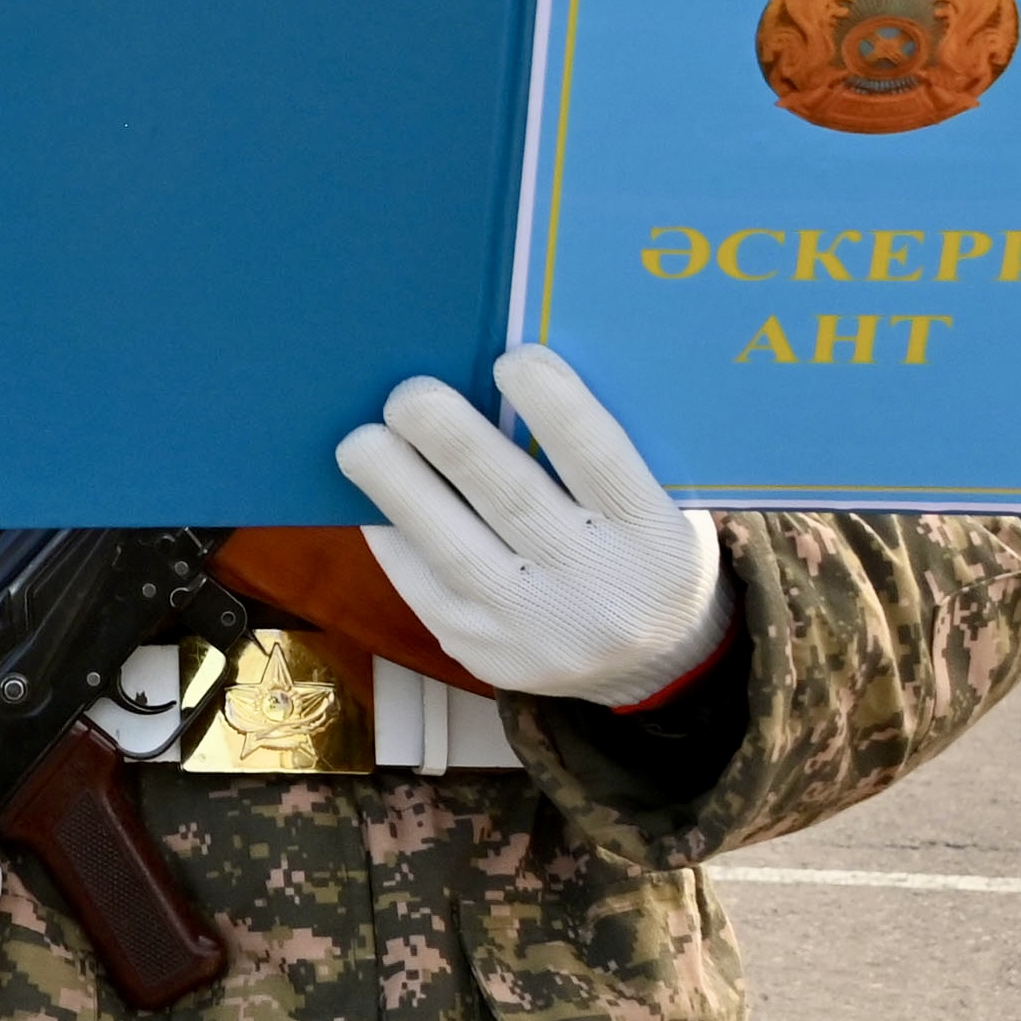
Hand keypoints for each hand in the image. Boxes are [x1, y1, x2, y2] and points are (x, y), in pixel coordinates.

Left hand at [336, 345, 733, 708]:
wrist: (651, 662)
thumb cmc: (641, 547)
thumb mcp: (660, 500)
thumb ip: (603, 449)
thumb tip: (510, 372)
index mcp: (654, 536)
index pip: (599, 461)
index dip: (556, 407)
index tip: (512, 357)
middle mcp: (599, 586)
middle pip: (513, 501)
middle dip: (452, 440)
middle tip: (409, 394)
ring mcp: (539, 628)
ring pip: (454, 550)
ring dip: (400, 488)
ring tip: (361, 443)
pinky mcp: (487, 653)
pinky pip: (425, 586)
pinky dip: (393, 535)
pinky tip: (370, 496)